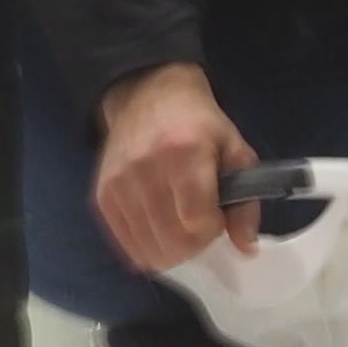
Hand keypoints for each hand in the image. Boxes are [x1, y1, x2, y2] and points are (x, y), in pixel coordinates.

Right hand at [94, 63, 257, 275]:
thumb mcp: (235, 152)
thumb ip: (246, 201)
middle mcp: (145, 169)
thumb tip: (246, 247)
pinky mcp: (101, 195)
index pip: (197, 222)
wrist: (149, 95)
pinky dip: (146, 248)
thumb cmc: (200, 125)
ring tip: (180, 231)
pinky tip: (159, 233)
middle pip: (172, 242)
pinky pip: (125, 243)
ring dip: (171, 251)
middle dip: (195, 246)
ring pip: (147, 249)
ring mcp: (119, 184)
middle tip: (201, 229)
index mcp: (185, 153)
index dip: (213, 230)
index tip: (218, 218)